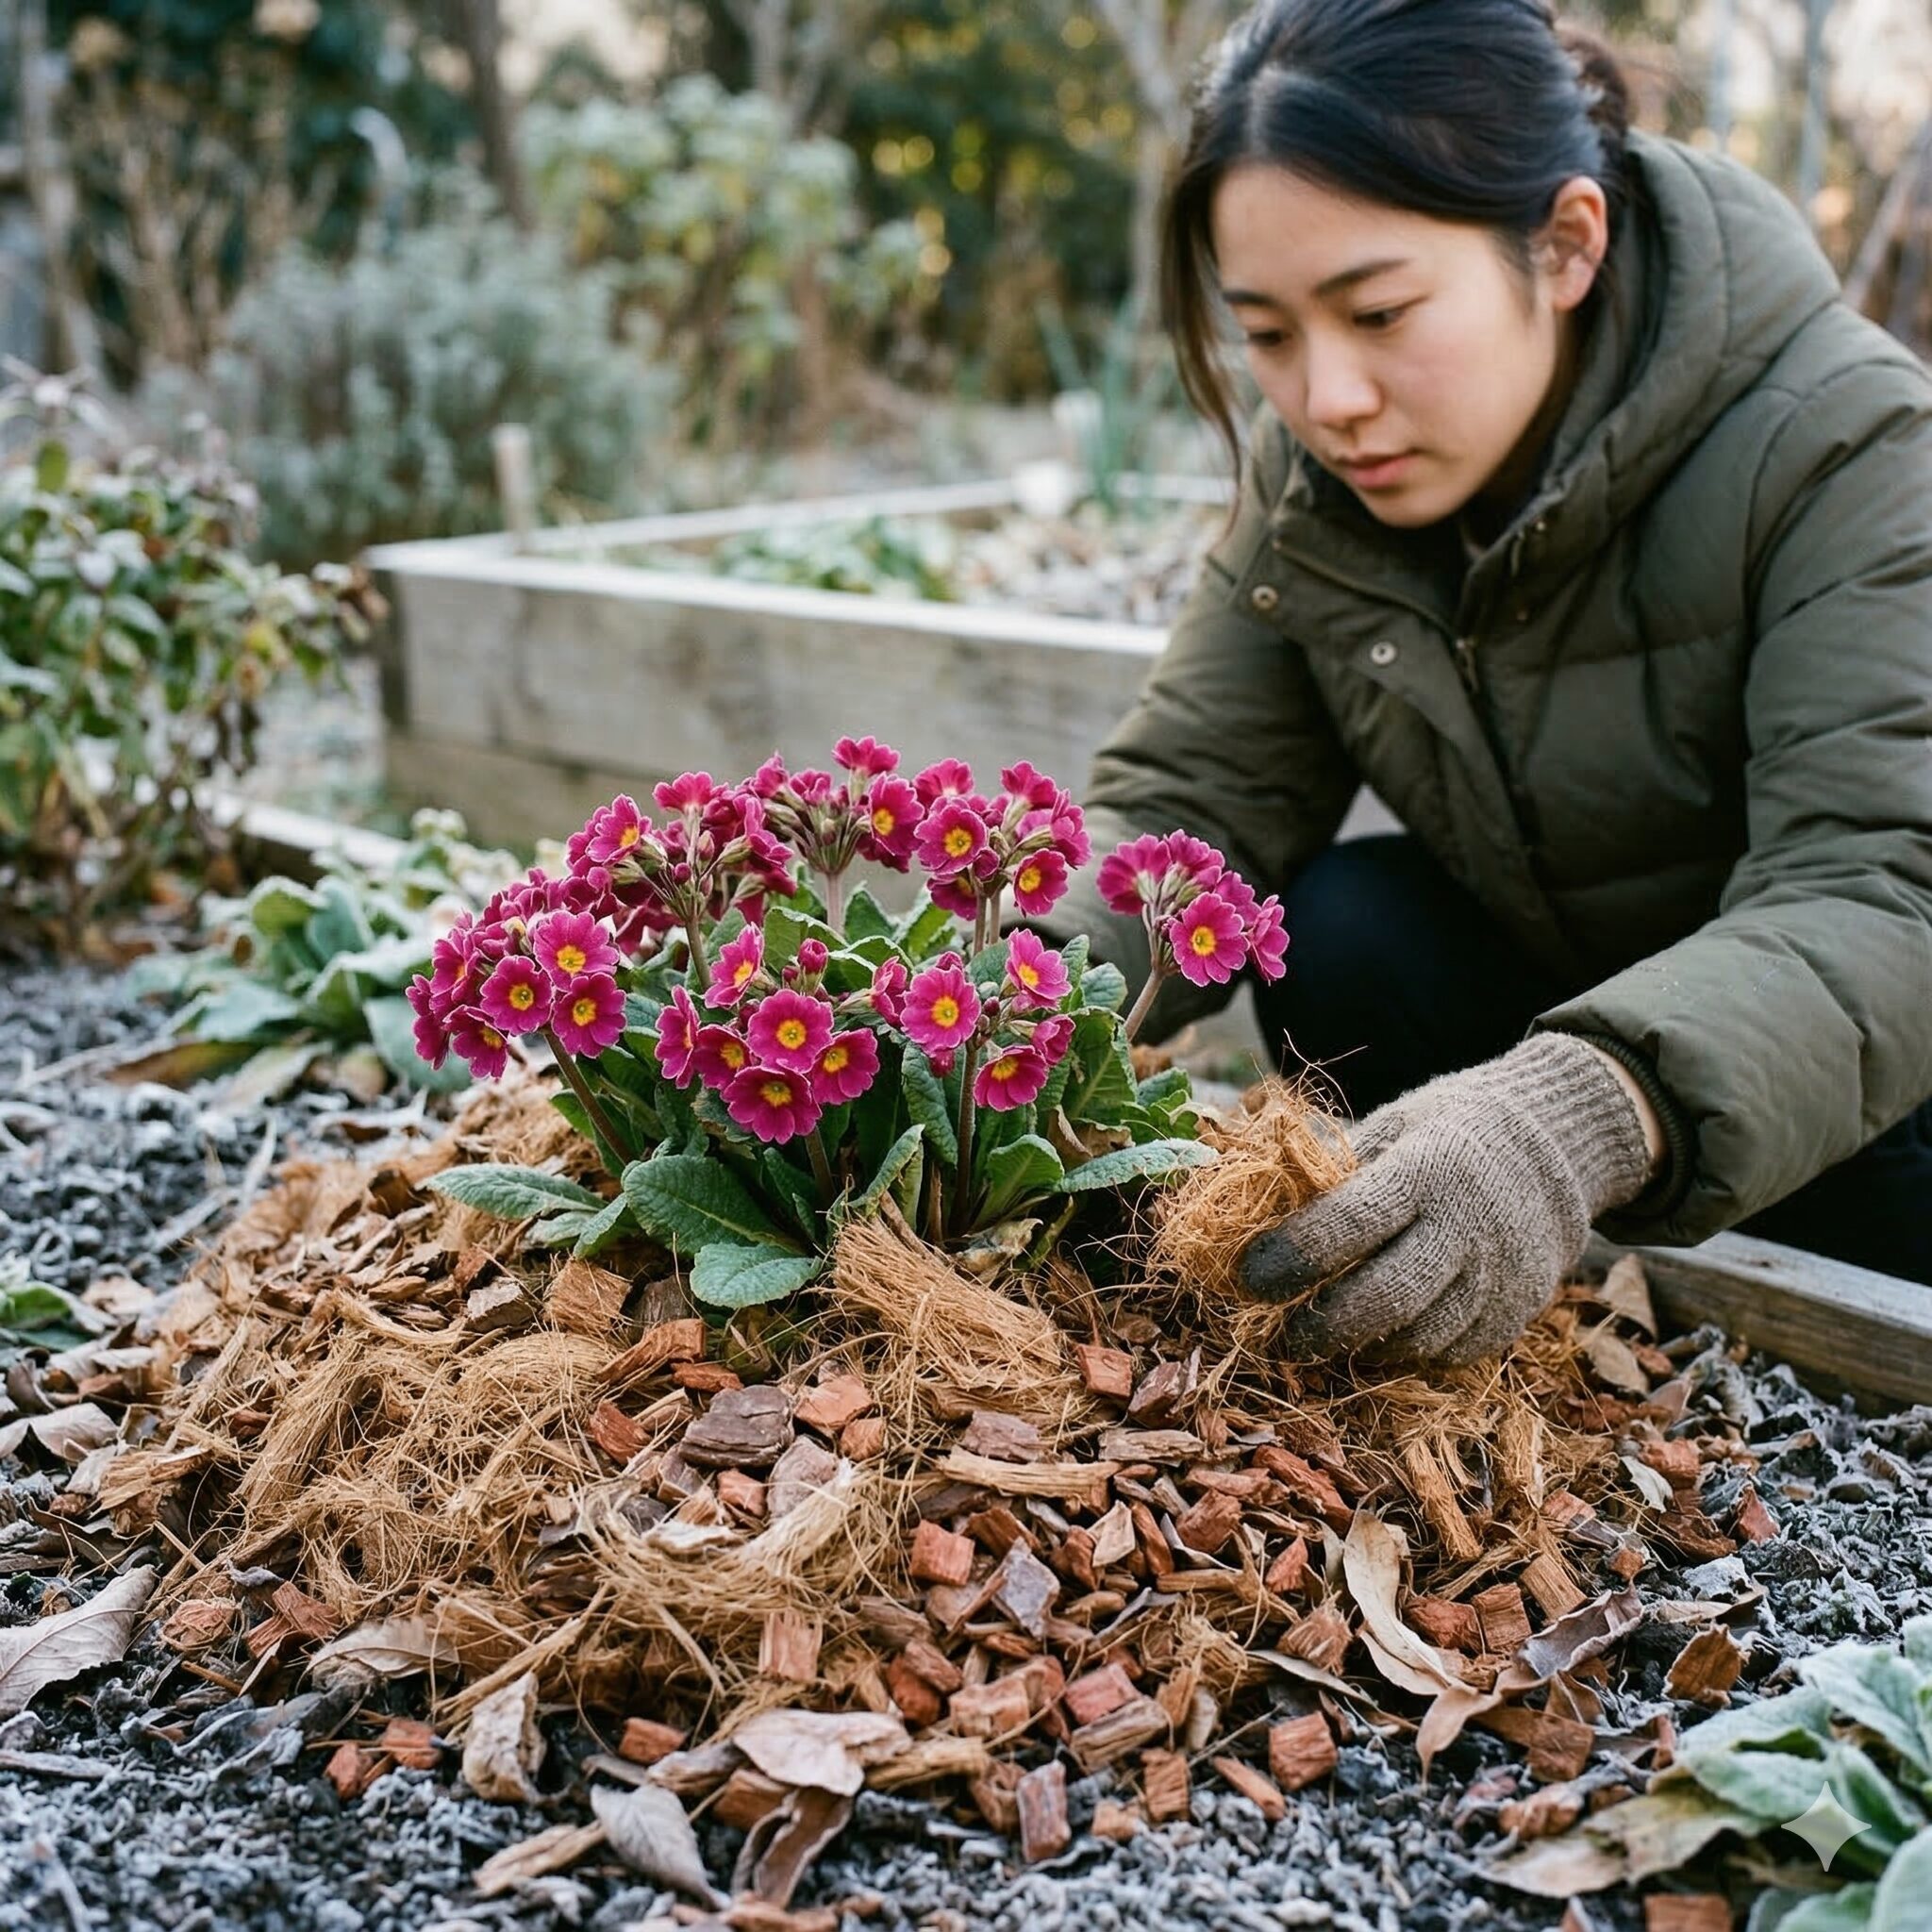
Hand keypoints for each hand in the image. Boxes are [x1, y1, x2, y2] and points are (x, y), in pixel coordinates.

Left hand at [1240, 1033, 1655, 1364]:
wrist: (1553, 1146)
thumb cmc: (1445, 1134)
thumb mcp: (1392, 1126)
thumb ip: (1333, 1173)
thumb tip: (1252, 1211)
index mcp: (1426, 1169)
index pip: (1350, 1222)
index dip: (1292, 1256)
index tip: (1247, 1276)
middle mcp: (1467, 1227)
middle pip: (1385, 1298)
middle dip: (1321, 1326)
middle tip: (1279, 1334)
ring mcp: (1498, 1276)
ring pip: (1417, 1338)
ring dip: (1360, 1345)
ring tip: (1324, 1333)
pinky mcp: (1517, 1312)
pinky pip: (1450, 1353)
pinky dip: (1406, 1350)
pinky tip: (1380, 1334)